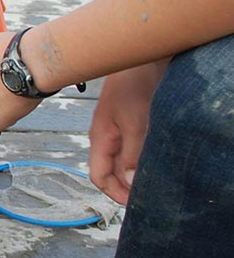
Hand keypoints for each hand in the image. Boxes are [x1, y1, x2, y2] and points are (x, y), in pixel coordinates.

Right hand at [87, 63, 162, 204]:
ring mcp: (120, 127)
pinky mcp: (133, 118)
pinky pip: (135, 145)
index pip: (99, 176)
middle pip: (112, 170)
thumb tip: (131, 183)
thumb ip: (133, 154)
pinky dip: (144, 156)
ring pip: (125, 158)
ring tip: (155, 179)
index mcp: (101, 139)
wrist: (142, 54)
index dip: (114, 193)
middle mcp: (108, 136)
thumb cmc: (134, 84)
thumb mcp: (135, 123)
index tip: (134, 204)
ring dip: (137, 171)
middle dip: (126, 185)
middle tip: (149, 195)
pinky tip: (157, 157)